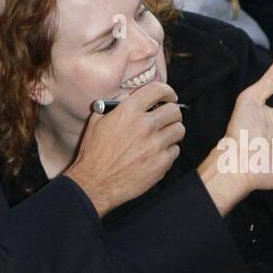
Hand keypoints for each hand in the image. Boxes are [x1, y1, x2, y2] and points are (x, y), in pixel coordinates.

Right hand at [64, 81, 184, 215]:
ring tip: (162, 137)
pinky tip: (155, 154)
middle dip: (172, 113)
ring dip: (172, 131)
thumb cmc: (94, 152)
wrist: (95, 183)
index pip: (158, 90)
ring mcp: (156, 145)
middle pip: (174, 111)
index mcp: (129, 111)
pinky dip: (168, 151)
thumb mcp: (98, 120)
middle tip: (167, 118)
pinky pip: (175, 150)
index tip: (170, 97)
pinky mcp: (162, 163)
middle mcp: (145, 125)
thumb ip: (116, 104)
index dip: (167, 91)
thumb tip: (132, 96)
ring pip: (179, 130)